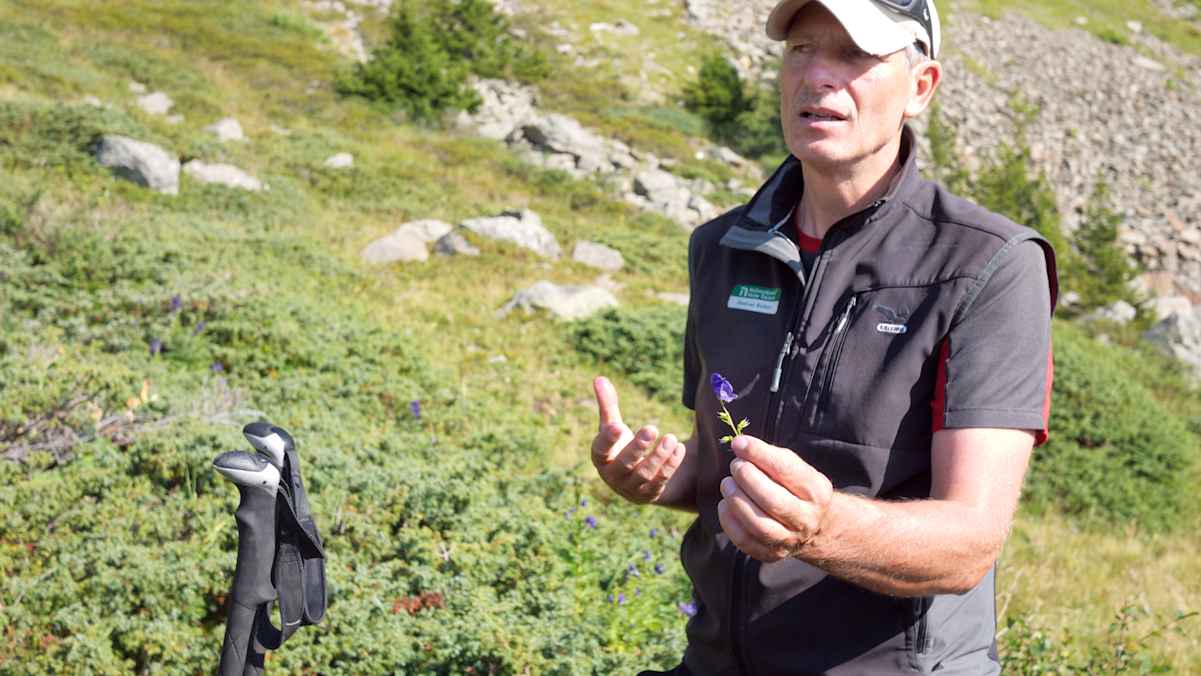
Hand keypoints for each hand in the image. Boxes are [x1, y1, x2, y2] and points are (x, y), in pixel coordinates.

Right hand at [590, 376, 685, 504]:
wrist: (638, 478)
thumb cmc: (623, 447)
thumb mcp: (614, 427)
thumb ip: (608, 405)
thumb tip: (599, 378)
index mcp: (601, 458)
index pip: (600, 450)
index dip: (608, 439)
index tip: (619, 425)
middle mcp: (613, 476)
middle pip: (624, 464)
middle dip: (638, 447)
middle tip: (652, 428)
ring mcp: (631, 488)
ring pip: (645, 474)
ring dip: (659, 455)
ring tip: (672, 437)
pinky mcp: (650, 495)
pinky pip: (660, 482)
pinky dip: (670, 465)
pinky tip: (679, 449)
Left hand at [717, 435, 833, 561]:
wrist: (813, 526)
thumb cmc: (795, 488)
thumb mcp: (795, 468)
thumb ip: (770, 456)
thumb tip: (740, 445)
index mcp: (816, 491)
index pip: (787, 470)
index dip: (759, 454)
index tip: (739, 443)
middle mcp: (807, 519)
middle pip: (773, 501)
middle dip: (748, 479)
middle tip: (735, 466)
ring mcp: (790, 540)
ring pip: (760, 525)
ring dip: (737, 501)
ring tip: (727, 484)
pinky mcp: (772, 554)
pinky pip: (746, 541)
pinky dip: (730, 522)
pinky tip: (725, 505)